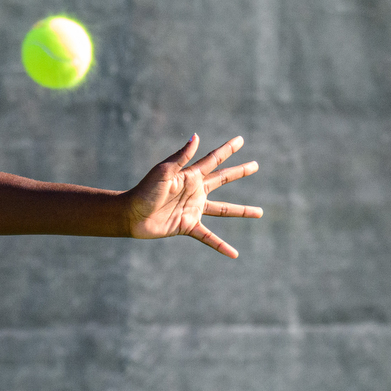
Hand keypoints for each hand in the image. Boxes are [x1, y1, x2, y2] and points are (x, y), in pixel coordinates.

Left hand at [126, 134, 261, 258]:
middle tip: (256, 166)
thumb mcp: (163, 171)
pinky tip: (234, 254)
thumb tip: (196, 137)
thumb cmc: (144, 190)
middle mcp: (194, 191)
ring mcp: (193, 209)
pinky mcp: (188, 226)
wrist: (131, 214)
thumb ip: (181, 156)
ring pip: (223, 209)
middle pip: (222, 179)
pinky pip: (209, 237)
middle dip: (239, 172)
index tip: (241, 140)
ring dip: (242, 210)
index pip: (213, 160)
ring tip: (260, 212)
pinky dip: (221, 246)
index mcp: (189, 176)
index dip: (227, 150)